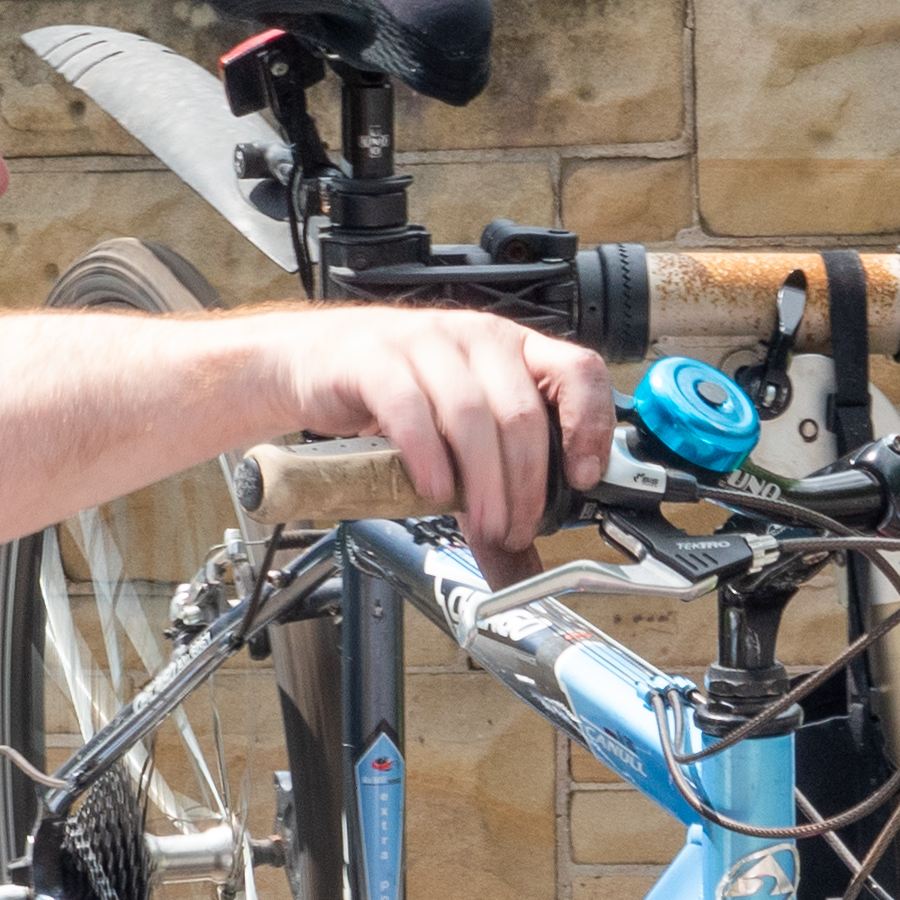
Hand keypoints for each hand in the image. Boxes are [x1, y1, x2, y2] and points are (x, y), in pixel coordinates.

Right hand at [268, 307, 613, 576]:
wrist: (311, 363)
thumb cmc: (391, 393)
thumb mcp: (454, 433)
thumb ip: (490, 487)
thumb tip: (521, 561)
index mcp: (511, 349)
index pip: (577, 371)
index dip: (588, 426)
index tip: (583, 478)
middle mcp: (476, 338)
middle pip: (521, 414)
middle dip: (525, 485)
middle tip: (516, 530)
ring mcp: (426, 343)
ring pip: (472, 416)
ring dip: (482, 484)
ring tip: (482, 525)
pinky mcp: (376, 361)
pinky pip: (412, 411)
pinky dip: (428, 458)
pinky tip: (433, 489)